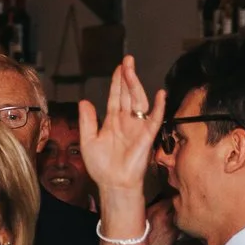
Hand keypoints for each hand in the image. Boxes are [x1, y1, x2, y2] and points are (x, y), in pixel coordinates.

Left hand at [77, 54, 161, 208]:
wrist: (112, 184)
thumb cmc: (101, 166)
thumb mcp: (88, 140)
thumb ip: (87, 120)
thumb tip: (84, 101)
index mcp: (113, 121)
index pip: (116, 96)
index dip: (117, 81)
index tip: (119, 66)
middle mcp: (127, 121)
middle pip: (129, 94)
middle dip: (128, 77)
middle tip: (127, 60)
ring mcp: (138, 127)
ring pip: (139, 101)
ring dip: (136, 85)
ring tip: (132, 71)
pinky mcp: (147, 136)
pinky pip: (155, 119)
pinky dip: (159, 107)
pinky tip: (160, 94)